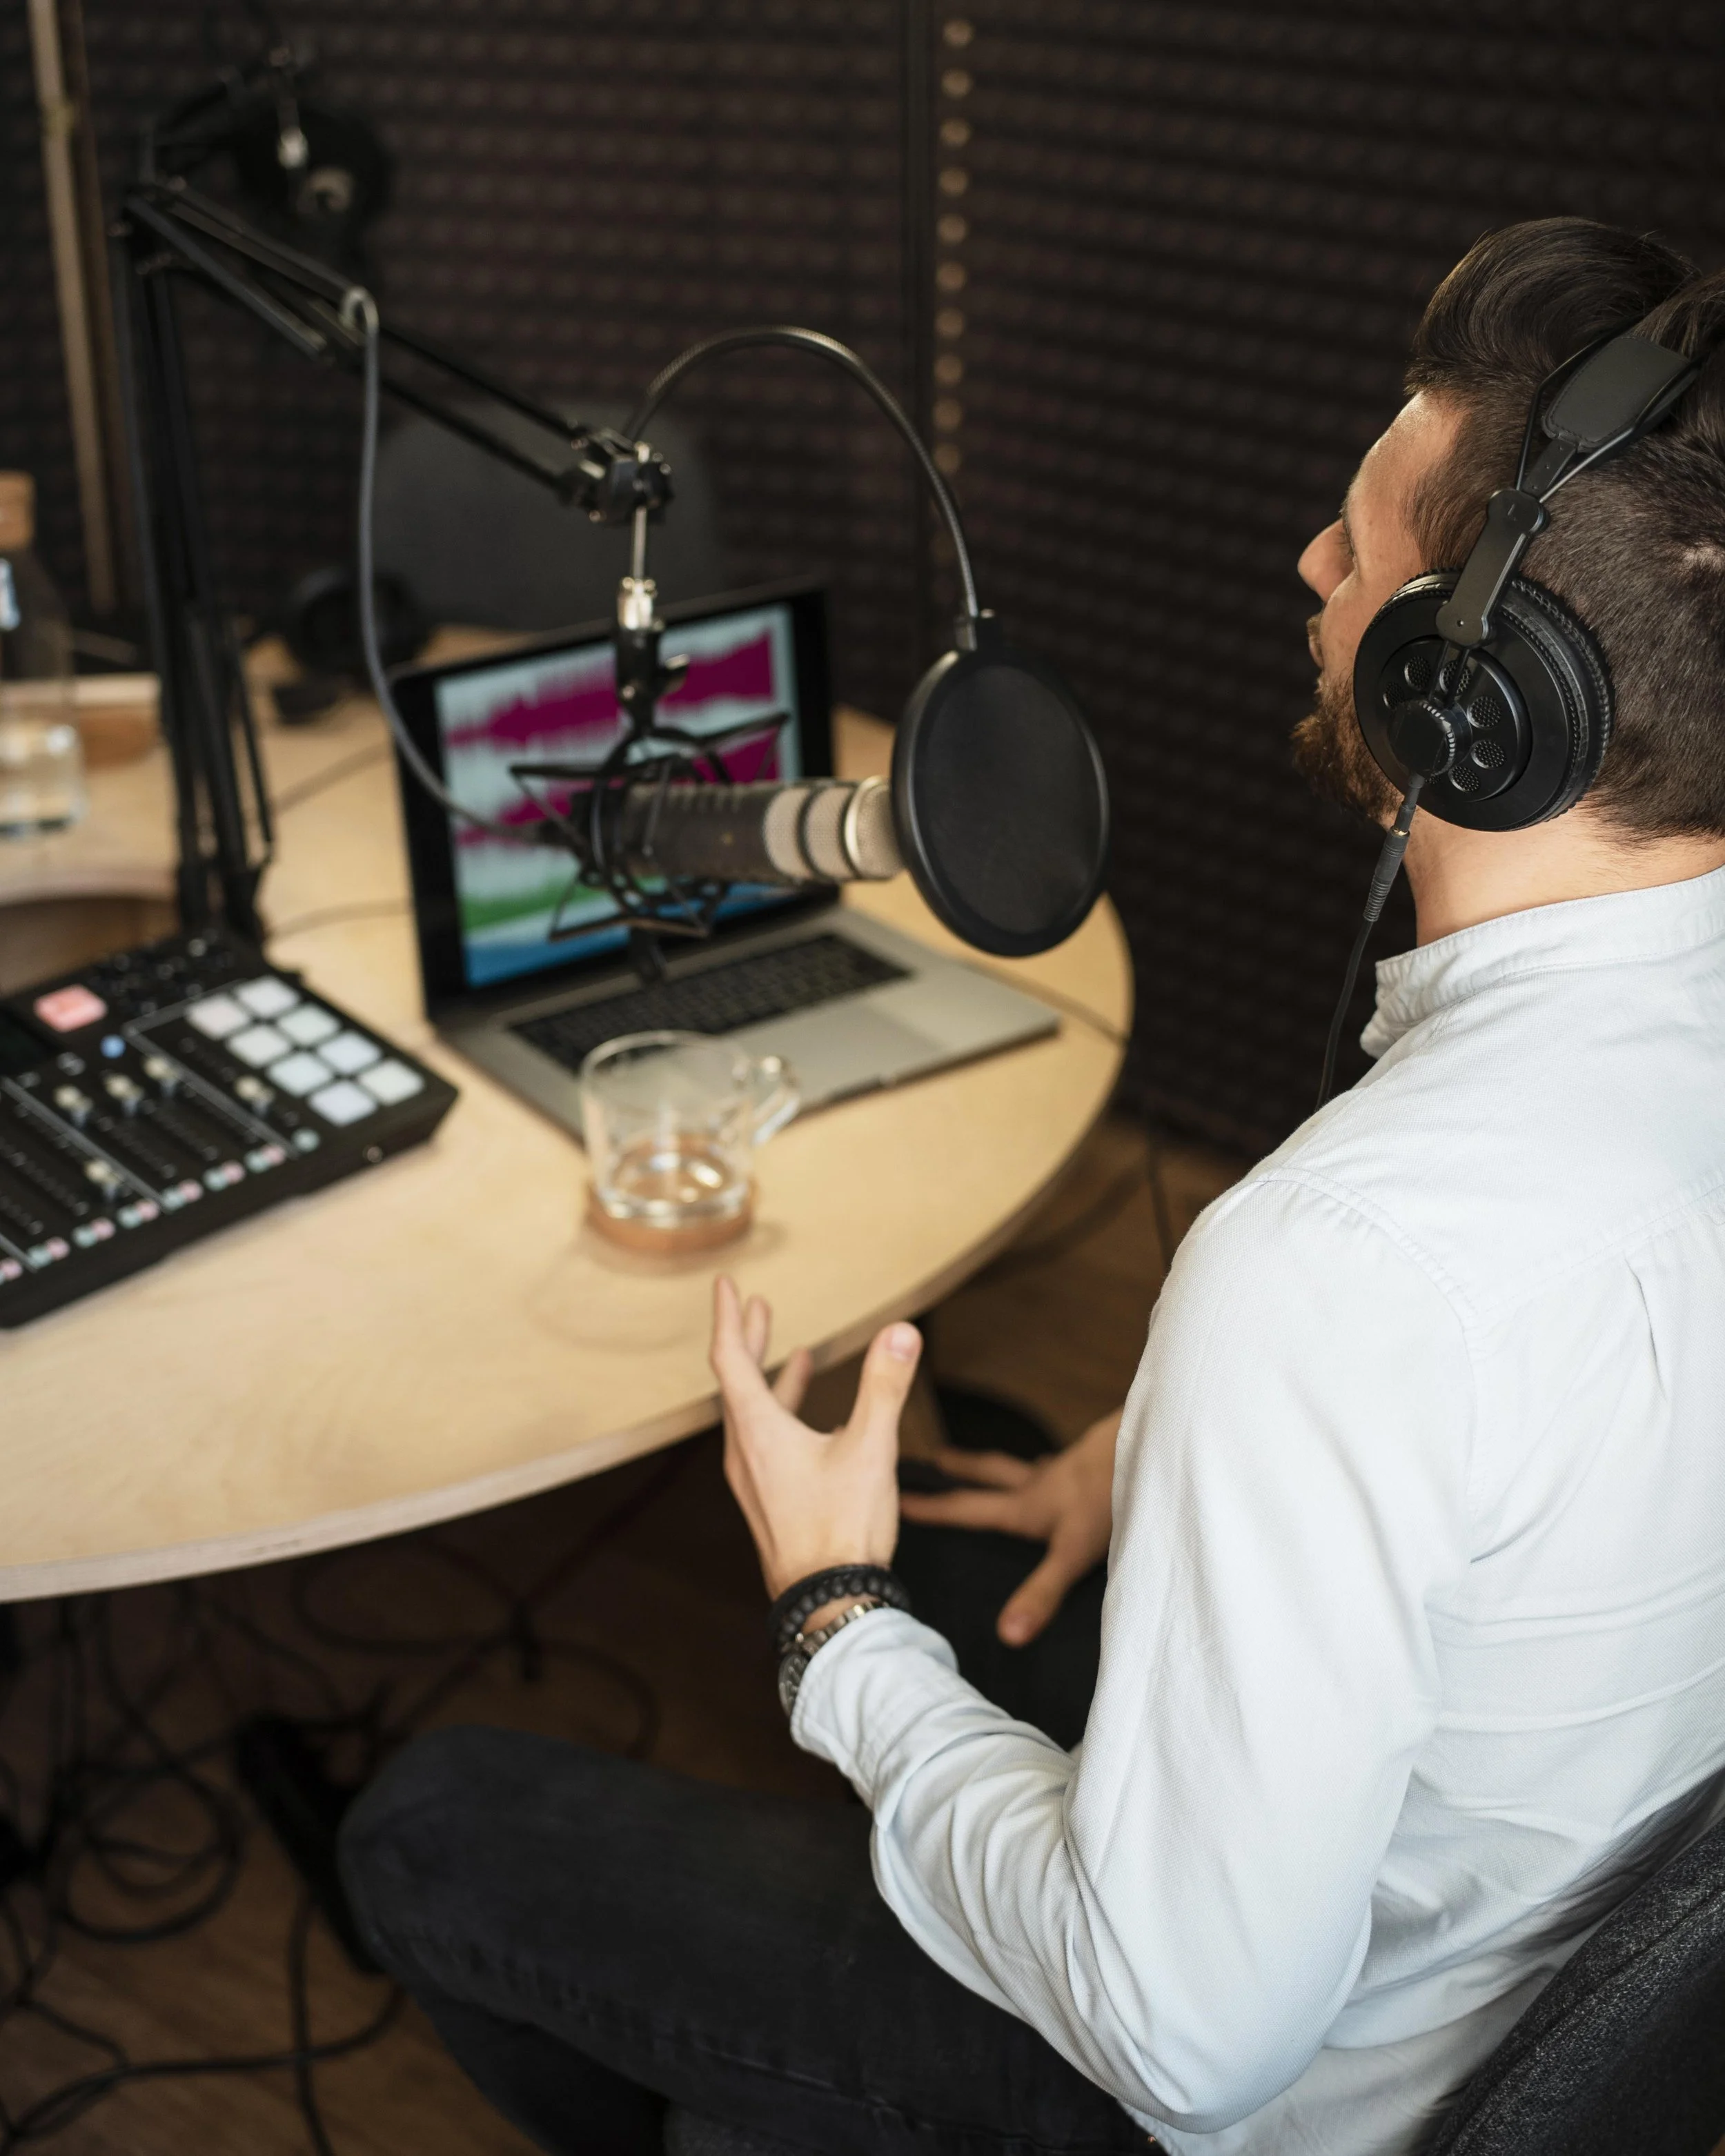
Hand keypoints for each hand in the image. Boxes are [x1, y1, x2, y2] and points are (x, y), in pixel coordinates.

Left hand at [710, 1276, 922, 1599]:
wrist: (827, 1603)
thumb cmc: (842, 1529)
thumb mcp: (871, 1449)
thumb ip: (885, 1387)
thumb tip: (902, 1332)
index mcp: (757, 1432)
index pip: (731, 1359)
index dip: (729, 1318)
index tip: (725, 1285)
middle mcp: (745, 1453)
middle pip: (737, 1383)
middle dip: (750, 1340)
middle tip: (755, 1305)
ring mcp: (754, 1480)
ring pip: (753, 1415)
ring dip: (770, 1379)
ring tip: (793, 1353)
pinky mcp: (770, 1501)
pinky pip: (766, 1443)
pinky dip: (784, 1415)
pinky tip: (816, 1422)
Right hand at [898, 1407, 1121, 1645]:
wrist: (1149, 1447)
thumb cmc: (1111, 1499)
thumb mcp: (1073, 1553)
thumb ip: (1041, 1593)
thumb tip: (1006, 1635)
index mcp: (1026, 1507)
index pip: (968, 1509)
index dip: (933, 1509)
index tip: (897, 1500)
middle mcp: (1040, 1485)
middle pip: (990, 1473)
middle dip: (960, 1470)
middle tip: (934, 1459)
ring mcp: (1067, 1471)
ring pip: (1023, 1466)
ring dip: (1000, 1466)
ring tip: (986, 1462)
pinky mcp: (1094, 1463)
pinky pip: (1060, 1465)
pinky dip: (1048, 1466)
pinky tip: (1056, 1466)